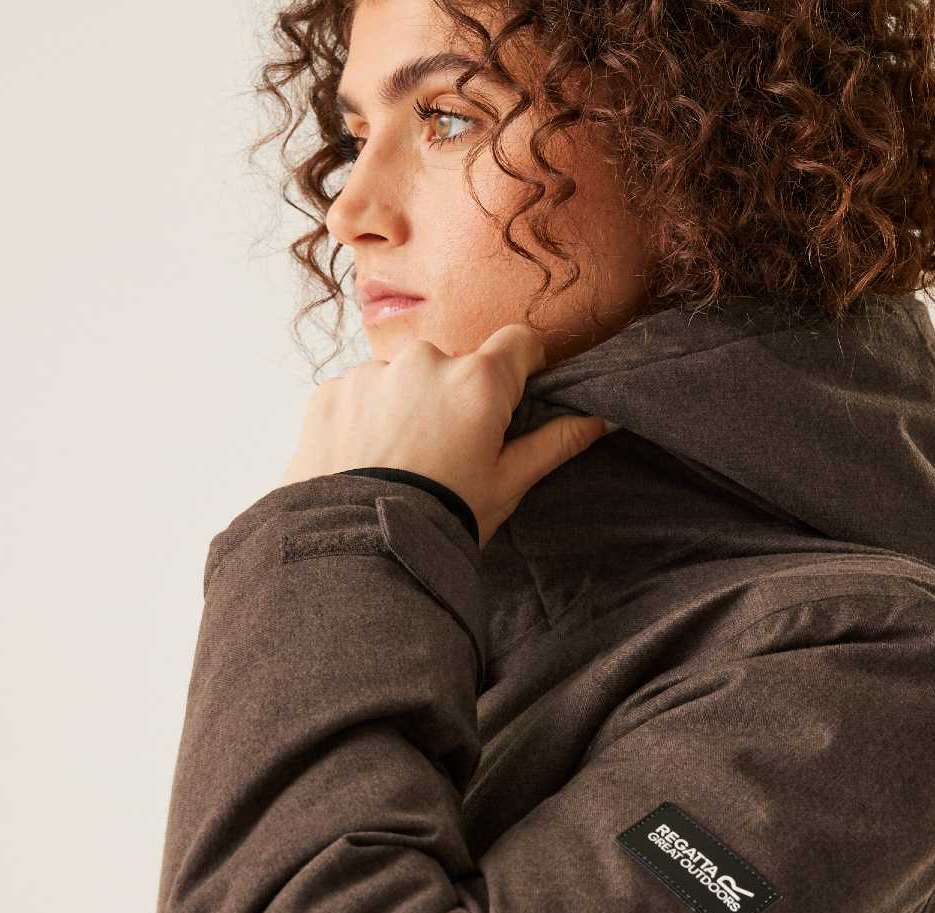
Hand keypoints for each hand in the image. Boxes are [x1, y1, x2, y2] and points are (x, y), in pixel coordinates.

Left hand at [279, 324, 611, 546]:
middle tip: (446, 452)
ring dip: (405, 405)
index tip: (510, 399)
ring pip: (402, 378)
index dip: (520, 368)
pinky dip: (364, 418)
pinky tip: (365, 460)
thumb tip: (603, 416)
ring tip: (399, 461)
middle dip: (454, 396)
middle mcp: (425, 361)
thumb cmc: (444, 516)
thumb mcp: (509, 483)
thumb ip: (556, 441)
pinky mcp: (331, 392)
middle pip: (454, 364)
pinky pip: (359, 393)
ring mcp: (373, 373)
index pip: (518, 342)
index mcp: (479, 380)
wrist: (361, 548)